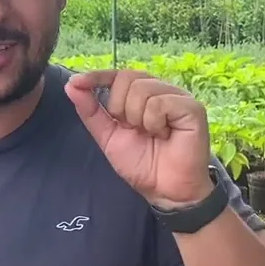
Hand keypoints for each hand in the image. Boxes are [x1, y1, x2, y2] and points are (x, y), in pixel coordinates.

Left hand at [64, 69, 213, 208]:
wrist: (164, 190)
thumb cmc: (142, 164)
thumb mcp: (108, 136)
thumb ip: (91, 111)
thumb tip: (71, 85)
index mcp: (142, 95)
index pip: (118, 75)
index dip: (97, 76)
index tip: (77, 82)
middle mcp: (161, 91)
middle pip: (126, 78)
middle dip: (119, 108)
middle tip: (133, 130)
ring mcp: (178, 97)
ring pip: (142, 89)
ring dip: (137, 119)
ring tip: (151, 135)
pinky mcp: (192, 108)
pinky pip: (159, 103)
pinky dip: (154, 123)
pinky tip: (164, 135)